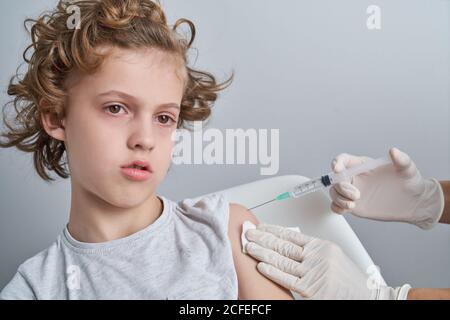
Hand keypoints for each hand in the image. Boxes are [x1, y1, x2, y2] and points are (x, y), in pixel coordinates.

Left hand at [245, 224, 410, 299]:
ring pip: (283, 260)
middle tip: (248, 233)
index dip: (273, 230)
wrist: (368, 297)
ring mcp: (315, 272)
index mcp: (323, 246)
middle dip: (263, 238)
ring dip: (263, 252)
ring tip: (249, 246)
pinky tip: (261, 265)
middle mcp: (318, 256)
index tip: (261, 227)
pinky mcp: (312, 290)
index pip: (292, 235)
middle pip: (284, 244)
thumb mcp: (333, 259)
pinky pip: (288, 279)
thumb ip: (313, 252)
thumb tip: (288, 246)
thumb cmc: (350, 281)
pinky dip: (273, 271)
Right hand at [329, 147, 444, 228]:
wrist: (413, 203)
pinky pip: (337, 205)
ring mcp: (353, 191)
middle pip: (336, 178)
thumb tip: (393, 151)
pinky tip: (346, 209)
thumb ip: (401, 159)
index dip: (337, 163)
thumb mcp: (407, 169)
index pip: (345, 160)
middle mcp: (356, 177)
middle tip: (356, 195)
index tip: (337, 169)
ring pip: (334, 192)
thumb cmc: (410, 183)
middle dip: (341, 186)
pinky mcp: (354, 205)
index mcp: (363, 165)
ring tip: (352, 204)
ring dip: (339, 198)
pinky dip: (337, 207)